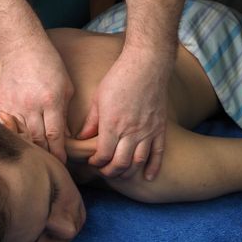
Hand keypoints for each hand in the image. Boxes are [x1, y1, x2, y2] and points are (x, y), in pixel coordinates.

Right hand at [0, 40, 73, 162]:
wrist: (22, 49)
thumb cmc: (49, 66)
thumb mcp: (66, 87)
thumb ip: (65, 113)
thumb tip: (65, 137)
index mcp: (51, 101)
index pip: (55, 136)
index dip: (58, 153)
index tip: (62, 164)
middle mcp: (31, 106)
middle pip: (38, 141)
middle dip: (45, 156)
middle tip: (51, 167)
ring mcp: (14, 106)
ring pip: (21, 137)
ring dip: (29, 151)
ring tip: (35, 162)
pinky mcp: (1, 105)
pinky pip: (5, 128)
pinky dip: (11, 139)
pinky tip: (16, 148)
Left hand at [77, 47, 169, 179]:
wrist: (147, 65)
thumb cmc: (119, 78)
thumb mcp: (99, 98)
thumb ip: (91, 121)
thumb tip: (81, 138)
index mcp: (112, 124)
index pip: (103, 155)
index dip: (96, 162)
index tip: (92, 161)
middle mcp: (130, 131)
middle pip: (120, 163)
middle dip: (110, 171)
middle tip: (104, 170)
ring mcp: (147, 131)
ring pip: (138, 162)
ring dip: (127, 172)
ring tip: (120, 172)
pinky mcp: (159, 128)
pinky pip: (158, 153)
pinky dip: (153, 167)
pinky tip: (147, 177)